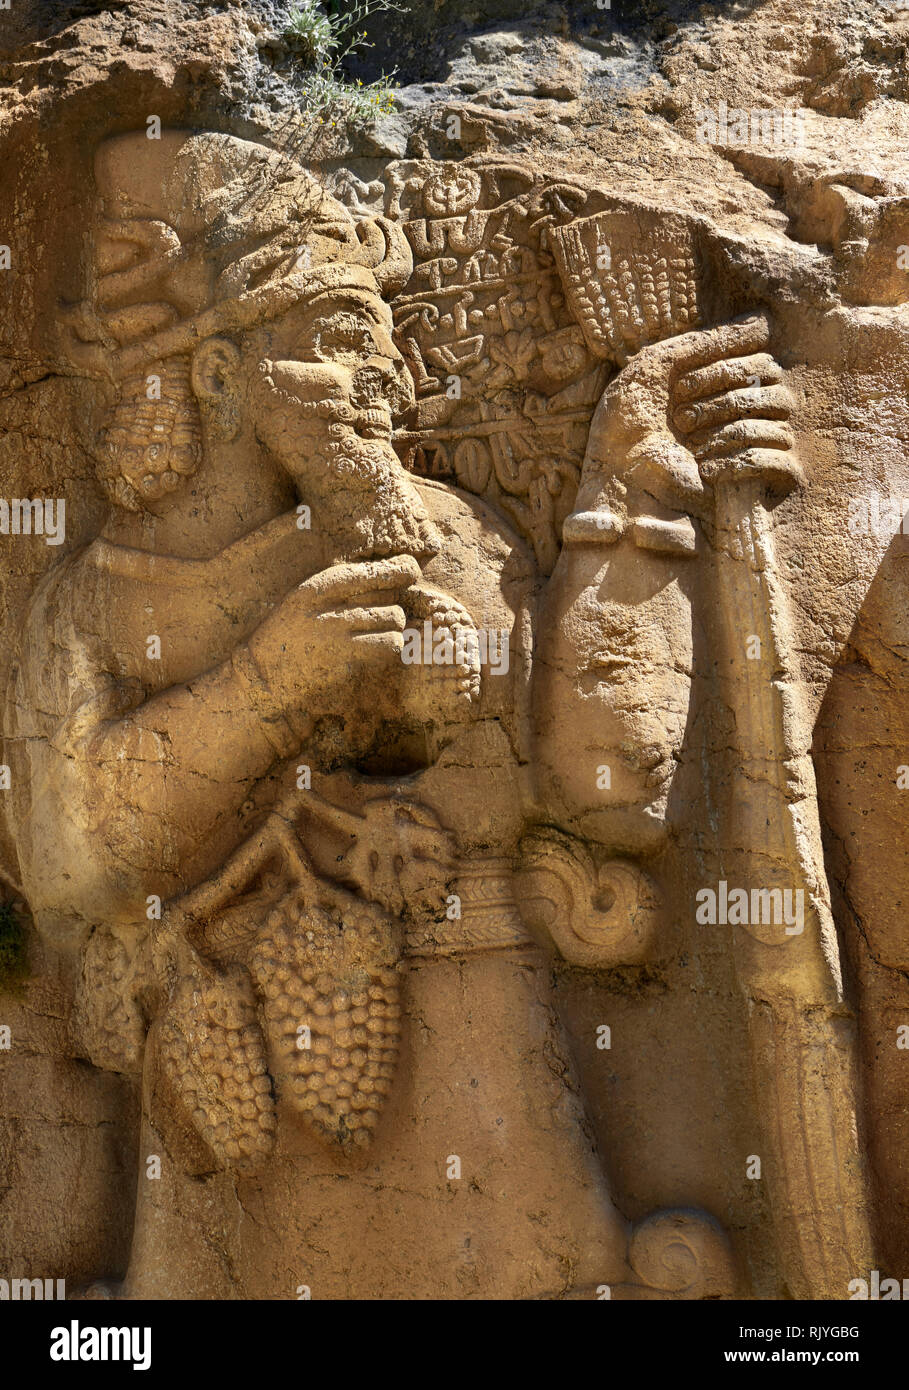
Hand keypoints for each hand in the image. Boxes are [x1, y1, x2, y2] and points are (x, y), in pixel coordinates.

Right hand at [247, 554, 420, 716]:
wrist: (264, 671)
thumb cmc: (292, 630)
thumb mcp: (307, 596)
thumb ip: (344, 583)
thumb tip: (399, 569)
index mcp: (317, 587)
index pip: (372, 570)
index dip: (400, 568)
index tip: (410, 570)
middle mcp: (328, 609)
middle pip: (391, 599)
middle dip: (393, 607)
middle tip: (382, 615)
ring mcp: (337, 637)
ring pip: (395, 622)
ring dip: (393, 628)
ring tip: (377, 633)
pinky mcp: (345, 661)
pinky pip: (389, 646)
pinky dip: (389, 646)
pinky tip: (374, 649)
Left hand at [579, 312, 799, 513]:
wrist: (613, 481)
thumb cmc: (626, 422)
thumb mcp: (657, 366)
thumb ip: (705, 340)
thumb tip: (763, 322)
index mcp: (727, 385)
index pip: (763, 362)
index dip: (726, 367)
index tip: (680, 386)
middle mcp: (745, 414)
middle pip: (775, 392)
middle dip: (726, 400)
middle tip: (681, 417)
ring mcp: (750, 450)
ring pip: (778, 427)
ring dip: (732, 432)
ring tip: (693, 446)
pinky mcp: (753, 487)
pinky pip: (779, 464)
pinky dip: (744, 462)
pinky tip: (707, 469)